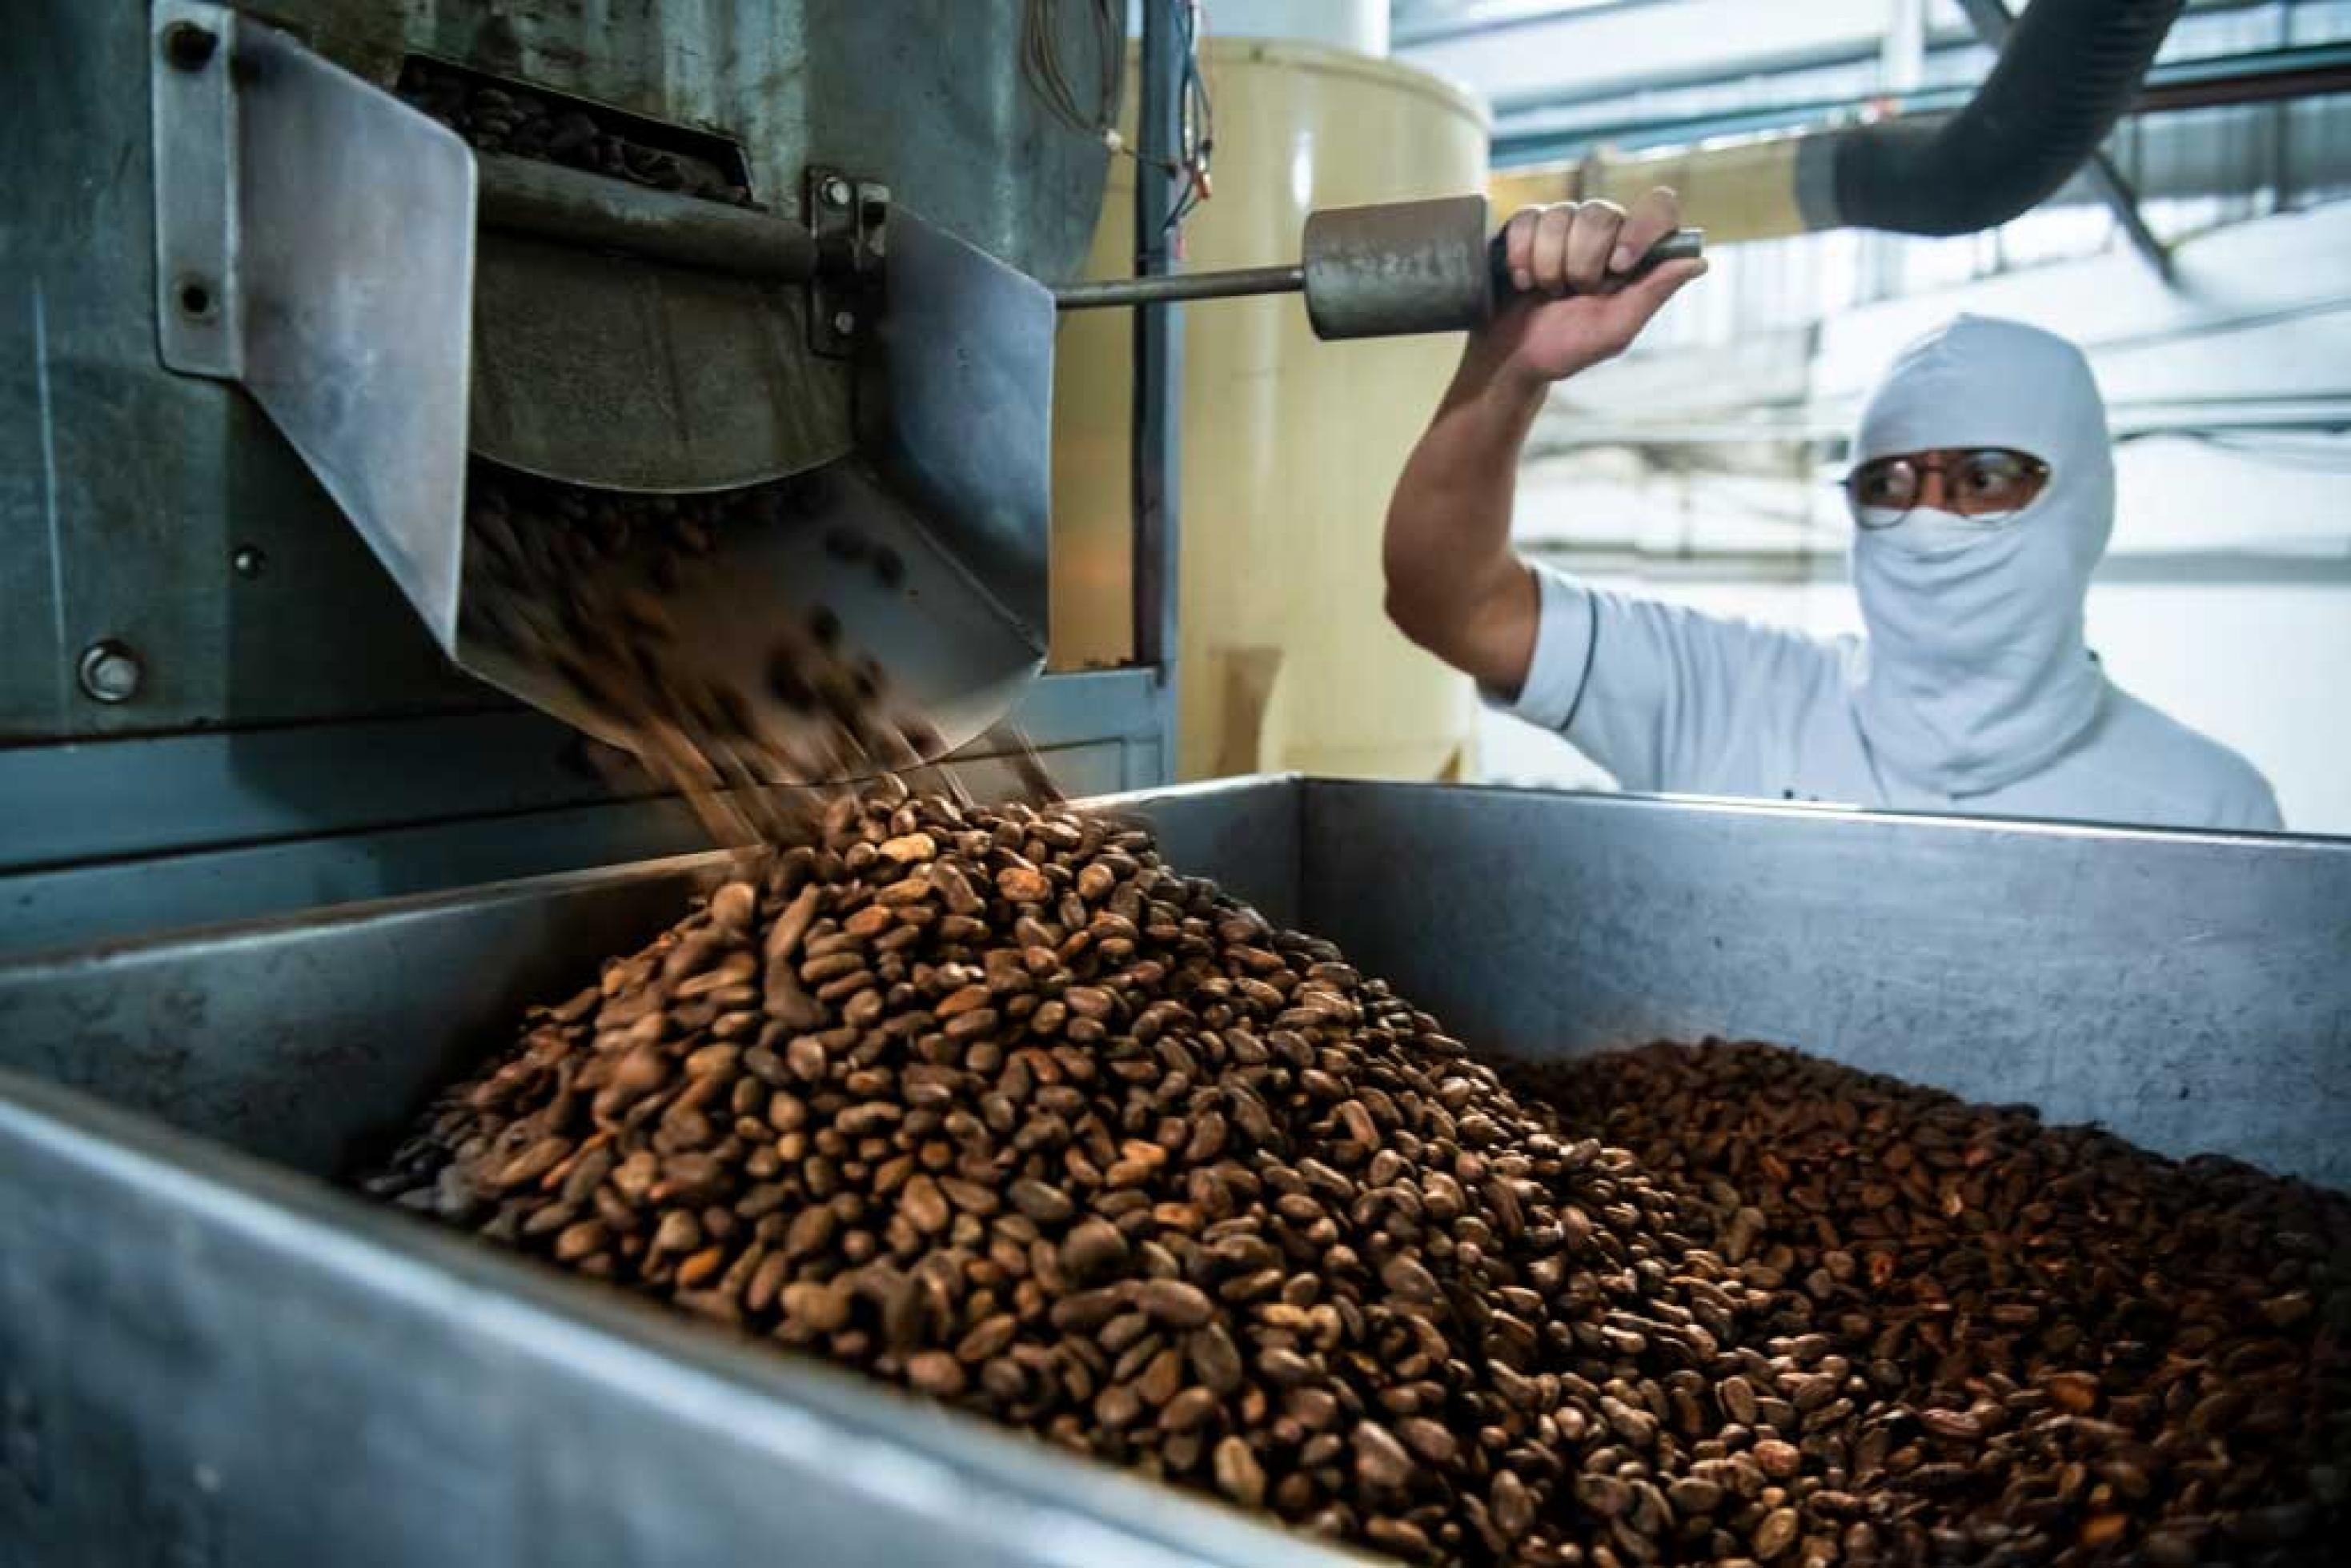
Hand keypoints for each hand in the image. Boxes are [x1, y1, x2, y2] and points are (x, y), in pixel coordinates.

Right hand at [1470, 187, 1706, 389]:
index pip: (1657, 208)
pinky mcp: (1527, 227)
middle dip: (1582, 261)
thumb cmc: (1566, 348)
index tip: (1619, 266)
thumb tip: (1699, 262)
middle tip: (1573, 294)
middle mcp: (1603, 232)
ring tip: (1545, 292)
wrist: (1511, 360)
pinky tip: (1523, 280)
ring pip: (1560, 214)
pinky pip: (1527, 218)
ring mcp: (1564, 226)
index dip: (1640, 229)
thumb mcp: (1614, 330)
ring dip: (1548, 263)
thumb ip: (1653, 293)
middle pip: (1601, 212)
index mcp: (1634, 254)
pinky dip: (1521, 254)